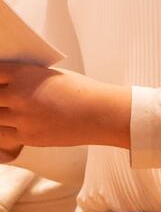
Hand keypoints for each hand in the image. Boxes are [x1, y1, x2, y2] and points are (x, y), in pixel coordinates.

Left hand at [0, 63, 130, 151]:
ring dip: (0, 115)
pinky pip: (2, 135)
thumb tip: (8, 86)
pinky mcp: (26, 136)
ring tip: (8, 113)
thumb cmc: (81, 91)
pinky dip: (4, 131)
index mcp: (25, 75)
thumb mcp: (52, 76)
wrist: (99, 113)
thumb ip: (28, 80)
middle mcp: (18, 96)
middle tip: (3, 100)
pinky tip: (12, 126)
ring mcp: (21, 118)